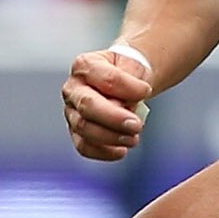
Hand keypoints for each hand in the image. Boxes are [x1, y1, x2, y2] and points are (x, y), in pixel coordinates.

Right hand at [63, 44, 153, 160]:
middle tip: (136, 124)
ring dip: (112, 137)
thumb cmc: (127, 74)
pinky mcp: (76, 132)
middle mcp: (73, 88)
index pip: (106, 79)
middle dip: (114, 118)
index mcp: (85, 66)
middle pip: (87, 105)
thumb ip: (130, 84)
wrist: (125, 82)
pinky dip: (104, 151)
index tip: (147, 91)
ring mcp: (72, 111)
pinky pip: (84, 146)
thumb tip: (124, 108)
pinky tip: (121, 150)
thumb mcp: (134, 69)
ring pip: (84, 128)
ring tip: (133, 138)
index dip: (129, 88)